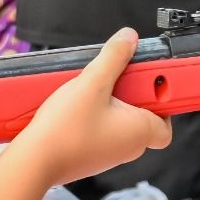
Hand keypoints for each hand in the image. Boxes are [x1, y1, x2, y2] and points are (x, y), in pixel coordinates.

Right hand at [17, 29, 172, 186]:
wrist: (33, 161)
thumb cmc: (64, 129)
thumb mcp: (91, 83)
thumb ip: (113, 57)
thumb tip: (128, 39)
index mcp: (139, 131)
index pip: (166, 122)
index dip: (160, 102)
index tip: (146, 84)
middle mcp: (128, 147)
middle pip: (139, 118)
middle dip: (127, 97)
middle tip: (111, 81)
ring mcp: (107, 155)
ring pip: (116, 125)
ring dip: (105, 107)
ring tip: (86, 93)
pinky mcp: (87, 158)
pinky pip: (97, 134)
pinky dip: (89, 120)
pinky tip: (71, 109)